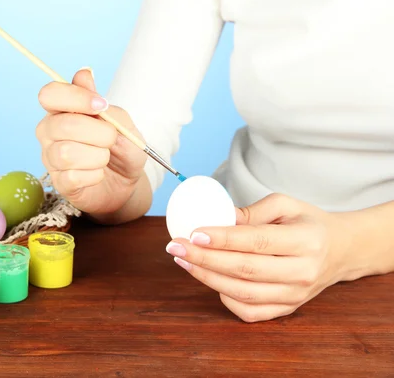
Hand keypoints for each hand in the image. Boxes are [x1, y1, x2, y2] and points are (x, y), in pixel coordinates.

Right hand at [36, 68, 146, 214]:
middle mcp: (50, 132)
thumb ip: (103, 104)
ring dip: (97, 156)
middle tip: (111, 138)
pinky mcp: (60, 183)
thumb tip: (85, 73)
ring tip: (105, 157)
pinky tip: (98, 173)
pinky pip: (73, 176)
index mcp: (61, 110)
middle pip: (63, 125)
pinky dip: (95, 175)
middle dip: (98, 132)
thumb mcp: (123, 123)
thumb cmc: (121, 148)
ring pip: (67, 153)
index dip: (75, 97)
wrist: (127, 181)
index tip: (101, 106)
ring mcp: (51, 159)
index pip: (50, 94)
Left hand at [165, 193, 355, 321]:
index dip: (223, 239)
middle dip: (204, 258)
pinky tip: (208, 278)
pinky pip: (249, 312)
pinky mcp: (287, 309)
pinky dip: (224, 298)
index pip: (257, 242)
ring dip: (206, 277)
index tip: (194, 232)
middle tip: (175, 246)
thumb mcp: (286, 204)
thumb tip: (217, 217)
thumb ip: (251, 211)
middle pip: (245, 270)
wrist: (340, 250)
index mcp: (306, 241)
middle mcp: (302, 272)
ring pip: (243, 293)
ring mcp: (295, 295)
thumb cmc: (307, 223)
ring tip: (183, 260)